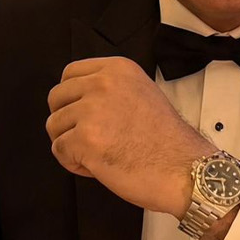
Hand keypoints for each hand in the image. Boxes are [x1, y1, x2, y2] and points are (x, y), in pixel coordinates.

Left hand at [47, 57, 212, 216]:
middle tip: (89, 139)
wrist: (185, 170)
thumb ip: (111, 90)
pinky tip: (97, 167)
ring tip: (98, 155)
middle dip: (66, 122)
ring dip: (70, 144)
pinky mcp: (85, 139)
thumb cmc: (167, 142)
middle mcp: (102, 84)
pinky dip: (73, 164)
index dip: (71, 98)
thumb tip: (79, 100)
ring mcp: (92, 111)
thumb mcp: (142, 94)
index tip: (82, 115)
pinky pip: (58, 150)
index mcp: (117, 70)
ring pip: (54, 126)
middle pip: (56, 98)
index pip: (69, 74)